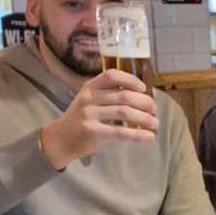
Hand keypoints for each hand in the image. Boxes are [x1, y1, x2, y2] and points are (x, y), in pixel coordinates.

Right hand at [40, 69, 158, 169]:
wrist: (60, 139)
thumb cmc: (83, 118)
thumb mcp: (91, 101)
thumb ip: (111, 96)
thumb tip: (146, 96)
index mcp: (90, 87)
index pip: (111, 75)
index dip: (131, 79)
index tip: (144, 88)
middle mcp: (89, 98)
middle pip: (124, 96)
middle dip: (144, 102)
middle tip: (155, 110)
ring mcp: (89, 114)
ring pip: (124, 112)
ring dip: (145, 118)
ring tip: (155, 124)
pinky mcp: (92, 131)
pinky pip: (120, 131)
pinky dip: (138, 134)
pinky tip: (149, 137)